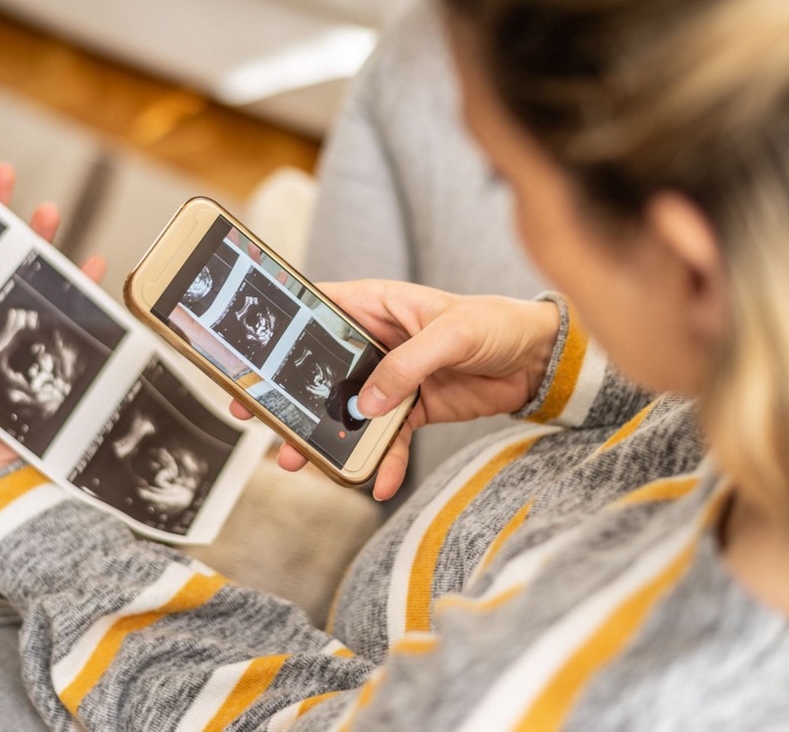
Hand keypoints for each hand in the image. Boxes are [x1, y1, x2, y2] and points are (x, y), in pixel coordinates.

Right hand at [230, 280, 558, 500]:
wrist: (540, 361)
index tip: (249, 354)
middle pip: (321, 368)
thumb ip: (406, 364)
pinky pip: (388, 438)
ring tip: (300, 461)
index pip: (317, 308)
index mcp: (377, 305)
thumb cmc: (497, 324)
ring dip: (326, 437)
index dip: (281, 328)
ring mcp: (392, 377)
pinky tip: (376, 482)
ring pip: (347, 409)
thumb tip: (366, 402)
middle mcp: (376, 340)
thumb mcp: (452, 335)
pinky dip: (381, 461)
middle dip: (291, 396)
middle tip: (257, 418)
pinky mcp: (413, 407)